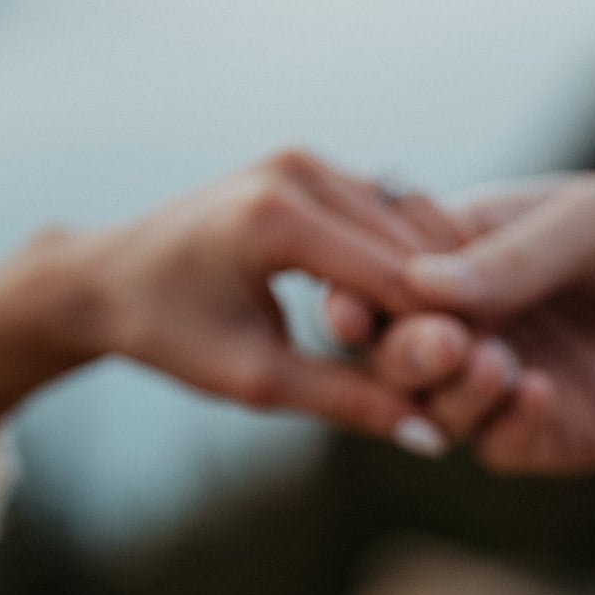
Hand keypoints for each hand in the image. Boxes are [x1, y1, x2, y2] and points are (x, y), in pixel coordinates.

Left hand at [0, 150, 451, 449]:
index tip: (483, 380)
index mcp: (277, 219)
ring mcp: (306, 158)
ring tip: (470, 338)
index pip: (398, 279)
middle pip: (416, 242)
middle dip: (456, 302)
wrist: (104, 277)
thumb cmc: (167, 333)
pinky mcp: (310, 163)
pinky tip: (438, 305)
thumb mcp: (254, 380)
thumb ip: (345, 401)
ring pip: (414, 218)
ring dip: (447, 275)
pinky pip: (388, 206)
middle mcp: (298, 170)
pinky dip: (418, 252)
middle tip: (490, 364)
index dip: (448, 331)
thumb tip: (430, 436)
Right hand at [328, 161, 594, 472]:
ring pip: (441, 409)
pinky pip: (505, 445)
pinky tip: (540, 393)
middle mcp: (478, 321)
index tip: (351, 308)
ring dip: (455, 392)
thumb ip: (512, 258)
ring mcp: (514, 379)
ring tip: (496, 363)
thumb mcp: (591, 222)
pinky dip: (511, 425)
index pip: (382, 286)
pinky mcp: (560, 431)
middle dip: (405, 355)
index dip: (358, 301)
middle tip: (444, 343)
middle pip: (397, 357)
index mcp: (464, 255)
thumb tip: (420, 286)